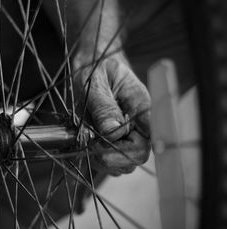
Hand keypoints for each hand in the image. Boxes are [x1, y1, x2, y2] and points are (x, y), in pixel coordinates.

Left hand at [74, 55, 150, 174]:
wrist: (93, 61)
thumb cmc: (95, 66)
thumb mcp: (95, 83)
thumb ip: (103, 107)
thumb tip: (112, 132)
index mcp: (141, 107)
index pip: (147, 141)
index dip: (126, 151)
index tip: (102, 146)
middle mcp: (139, 123)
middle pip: (137, 156)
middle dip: (111, 157)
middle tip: (88, 143)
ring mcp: (129, 133)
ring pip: (124, 162)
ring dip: (102, 158)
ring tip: (86, 139)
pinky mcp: (117, 139)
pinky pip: (112, 159)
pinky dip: (97, 156)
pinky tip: (86, 141)